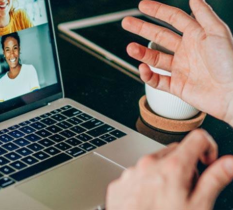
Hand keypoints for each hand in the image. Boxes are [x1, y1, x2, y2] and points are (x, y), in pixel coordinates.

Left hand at [106, 129, 232, 209]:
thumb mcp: (199, 208)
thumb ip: (215, 179)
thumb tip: (230, 162)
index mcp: (172, 167)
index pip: (197, 138)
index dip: (208, 148)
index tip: (208, 162)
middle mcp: (149, 164)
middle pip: (175, 152)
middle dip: (185, 165)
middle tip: (187, 191)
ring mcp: (132, 173)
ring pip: (154, 163)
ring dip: (164, 174)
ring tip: (167, 201)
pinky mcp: (119, 183)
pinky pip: (137, 174)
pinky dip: (146, 183)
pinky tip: (149, 204)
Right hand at [122, 0, 232, 124]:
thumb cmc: (231, 62)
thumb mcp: (217, 32)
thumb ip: (203, 12)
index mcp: (197, 36)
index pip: (174, 18)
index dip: (158, 11)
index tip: (142, 5)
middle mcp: (187, 51)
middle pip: (159, 36)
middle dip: (142, 28)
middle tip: (126, 23)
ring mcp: (181, 68)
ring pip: (155, 57)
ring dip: (141, 52)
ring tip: (130, 48)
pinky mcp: (178, 86)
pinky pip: (158, 80)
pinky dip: (148, 75)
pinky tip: (143, 68)